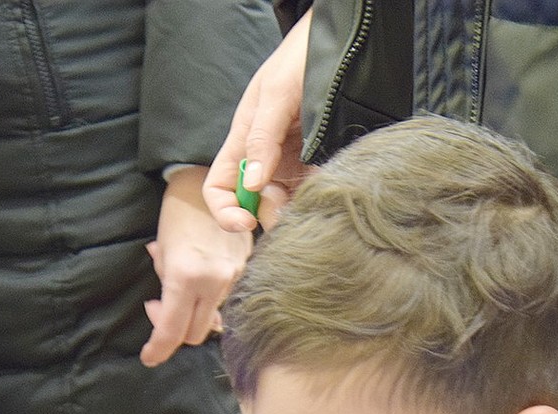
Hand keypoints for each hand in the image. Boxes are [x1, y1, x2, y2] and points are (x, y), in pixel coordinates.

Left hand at [140, 166, 252, 365]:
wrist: (209, 184)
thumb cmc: (177, 215)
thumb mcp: (162, 252)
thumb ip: (166, 288)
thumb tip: (164, 311)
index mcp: (186, 276)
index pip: (172, 330)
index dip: (158, 349)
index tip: (149, 357)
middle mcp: (214, 281)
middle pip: (195, 333)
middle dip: (174, 331)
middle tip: (158, 309)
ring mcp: (235, 277)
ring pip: (213, 319)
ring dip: (193, 315)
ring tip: (179, 291)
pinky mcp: (248, 270)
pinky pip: (227, 300)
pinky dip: (210, 300)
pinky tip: (200, 283)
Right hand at [204, 9, 314, 231]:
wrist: (337, 46)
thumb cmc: (298, 61)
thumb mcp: (275, 95)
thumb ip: (262, 138)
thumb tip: (253, 184)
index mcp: (242, 144)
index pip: (219, 189)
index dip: (225, 212)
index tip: (245, 222)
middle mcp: (264, 160)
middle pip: (255, 205)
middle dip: (269, 214)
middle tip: (289, 207)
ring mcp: (291, 165)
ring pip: (286, 204)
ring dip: (295, 209)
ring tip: (311, 196)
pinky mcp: (316, 166)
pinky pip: (312, 193)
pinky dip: (317, 199)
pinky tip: (327, 190)